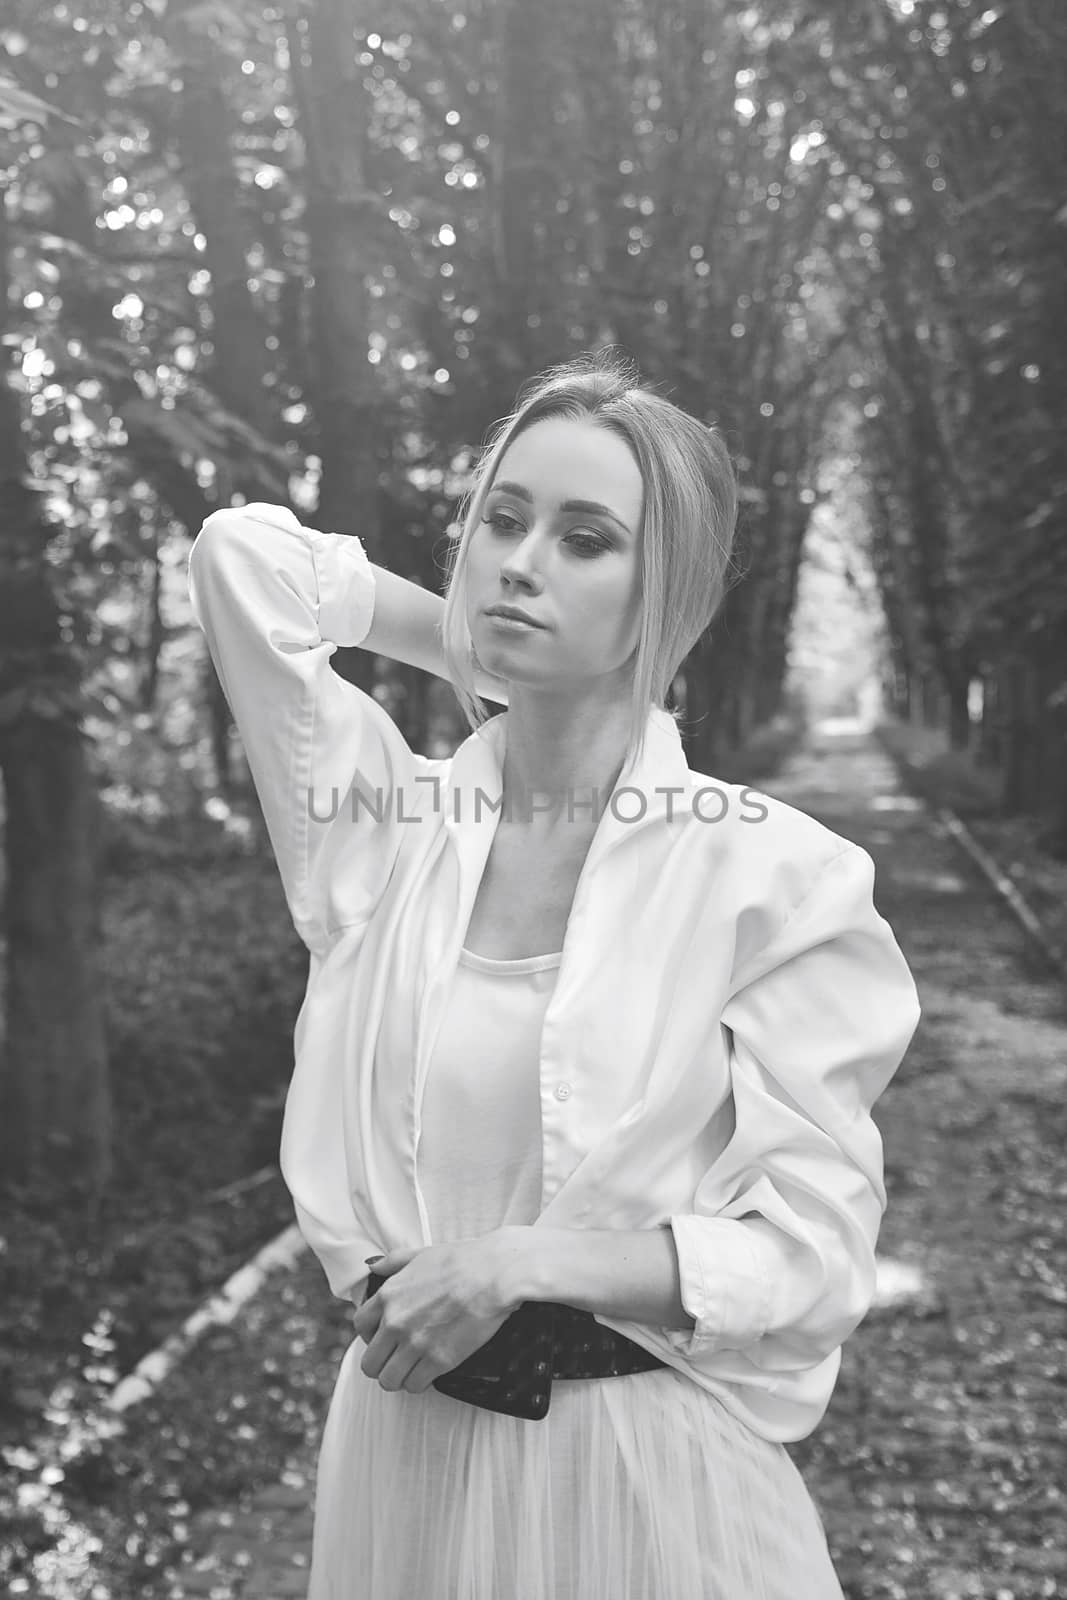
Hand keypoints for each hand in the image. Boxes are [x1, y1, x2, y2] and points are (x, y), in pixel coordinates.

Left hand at [350, 1230, 523, 1395]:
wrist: (493, 1274)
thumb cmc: (461, 1260)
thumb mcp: (420, 1254)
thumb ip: (393, 1262)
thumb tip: (373, 1267)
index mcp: (388, 1296)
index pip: (359, 1328)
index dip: (370, 1336)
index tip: (384, 1337)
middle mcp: (395, 1322)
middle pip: (370, 1363)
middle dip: (382, 1363)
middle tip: (398, 1358)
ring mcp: (415, 1344)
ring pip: (388, 1381)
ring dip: (399, 1377)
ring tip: (412, 1368)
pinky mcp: (438, 1360)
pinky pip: (415, 1386)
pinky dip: (420, 1382)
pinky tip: (429, 1370)